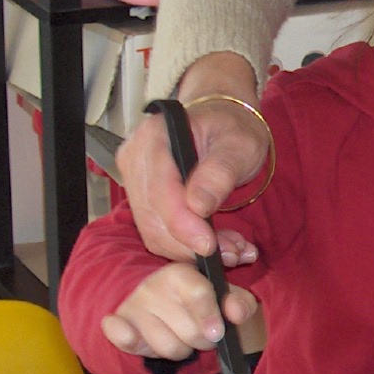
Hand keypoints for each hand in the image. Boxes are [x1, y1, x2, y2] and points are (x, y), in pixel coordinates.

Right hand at [100, 261, 260, 363]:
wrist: (155, 301)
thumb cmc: (196, 300)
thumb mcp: (222, 296)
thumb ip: (238, 302)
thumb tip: (237, 313)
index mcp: (181, 272)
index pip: (198, 293)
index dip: (210, 315)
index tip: (217, 333)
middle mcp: (153, 285)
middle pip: (189, 330)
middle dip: (203, 340)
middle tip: (202, 333)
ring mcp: (133, 305)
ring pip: (168, 347)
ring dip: (180, 349)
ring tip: (179, 336)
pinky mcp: (116, 324)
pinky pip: (124, 338)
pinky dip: (131, 341)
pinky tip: (136, 337)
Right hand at [113, 53, 267, 260]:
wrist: (222, 119)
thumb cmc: (231, 126)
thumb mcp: (238, 144)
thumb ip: (219, 172)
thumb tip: (199, 206)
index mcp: (157, 136)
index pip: (160, 191)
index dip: (183, 225)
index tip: (210, 247)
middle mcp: (136, 156)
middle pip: (152, 217)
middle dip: (191, 244)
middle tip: (234, 253)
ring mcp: (134, 177)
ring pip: (154, 230)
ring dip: (191, 250)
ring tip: (233, 250)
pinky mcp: (141, 195)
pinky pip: (158, 230)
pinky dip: (187, 245)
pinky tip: (218, 245)